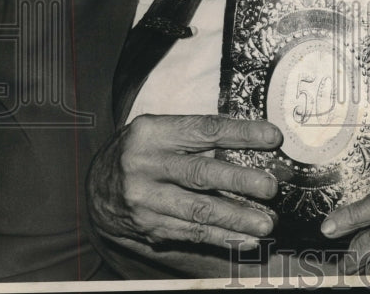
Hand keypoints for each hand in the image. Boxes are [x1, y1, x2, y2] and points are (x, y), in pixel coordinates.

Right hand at [86, 114, 281, 251]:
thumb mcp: (162, 130)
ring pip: (198, 211)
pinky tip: (245, 240)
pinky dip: (222, 238)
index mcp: (154, 132)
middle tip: (270, 187)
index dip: (242, 133)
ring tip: (266, 223)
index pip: (205, 130)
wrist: (96, 185)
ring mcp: (145, 200)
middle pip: (201, 173)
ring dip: (237, 219)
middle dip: (240, 181)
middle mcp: (146, 166)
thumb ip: (199, 134)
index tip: (273, 137)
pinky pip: (191, 233)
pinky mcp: (148, 226)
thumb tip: (255, 140)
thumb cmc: (144, 150)